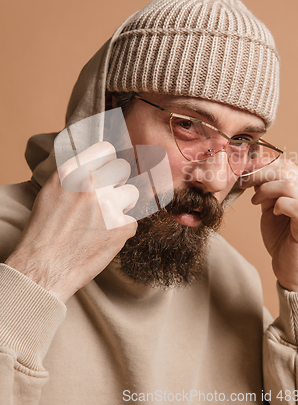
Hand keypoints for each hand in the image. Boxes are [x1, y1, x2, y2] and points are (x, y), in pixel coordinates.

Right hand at [5, 142, 138, 302]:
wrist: (43, 268)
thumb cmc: (45, 231)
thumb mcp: (52, 190)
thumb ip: (76, 173)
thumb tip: (98, 163)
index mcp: (72, 172)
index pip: (105, 149)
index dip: (108, 160)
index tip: (108, 168)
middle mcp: (91, 184)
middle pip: (122, 169)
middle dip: (117, 182)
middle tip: (106, 198)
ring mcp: (109, 204)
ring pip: (132, 193)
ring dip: (122, 205)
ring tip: (103, 220)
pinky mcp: (122, 227)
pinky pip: (133, 220)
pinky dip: (122, 229)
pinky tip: (104, 237)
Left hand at [239, 159, 297, 291]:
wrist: (291, 267)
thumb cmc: (281, 237)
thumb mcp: (269, 206)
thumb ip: (265, 189)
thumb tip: (251, 172)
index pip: (285, 163)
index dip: (261, 164)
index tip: (243, 172)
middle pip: (286, 169)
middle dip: (259, 173)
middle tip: (243, 183)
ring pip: (289, 184)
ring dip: (266, 189)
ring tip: (255, 200)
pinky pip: (295, 205)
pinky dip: (278, 204)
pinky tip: (272, 212)